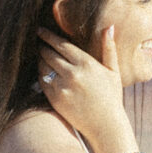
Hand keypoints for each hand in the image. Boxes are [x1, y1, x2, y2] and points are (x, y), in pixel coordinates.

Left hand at [37, 27, 131, 147]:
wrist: (105, 125)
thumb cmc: (112, 97)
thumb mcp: (113, 71)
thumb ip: (109, 48)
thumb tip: (109, 27)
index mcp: (87, 64)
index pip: (61, 45)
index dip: (48, 36)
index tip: (40, 30)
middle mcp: (73, 74)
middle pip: (49, 54)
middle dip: (42, 46)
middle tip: (37, 41)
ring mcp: (62, 87)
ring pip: (43, 67)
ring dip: (40, 60)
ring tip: (40, 56)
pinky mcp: (55, 99)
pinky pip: (42, 82)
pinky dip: (41, 75)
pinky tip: (43, 72)